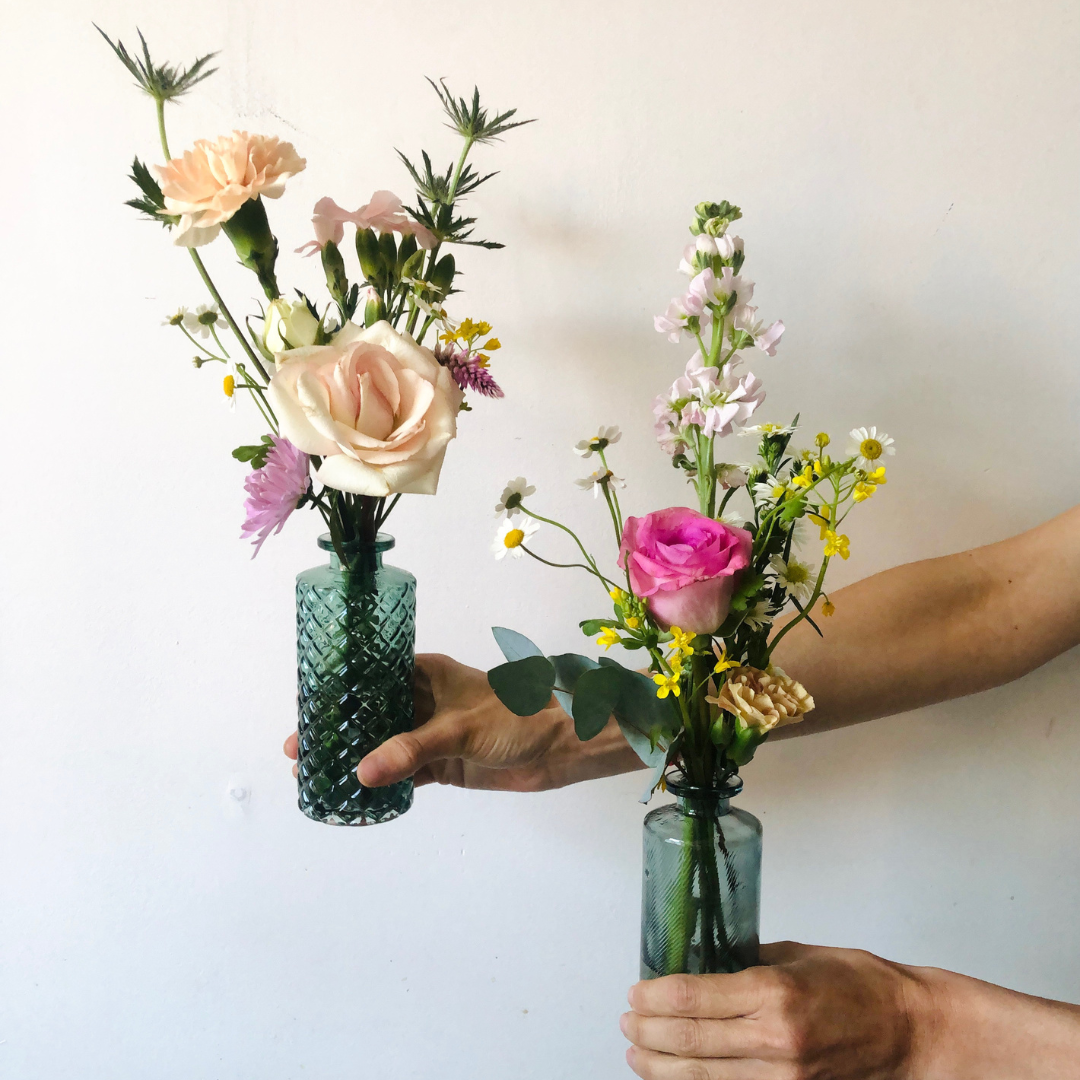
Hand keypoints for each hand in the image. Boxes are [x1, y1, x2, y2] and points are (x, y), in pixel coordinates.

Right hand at [283, 652, 641, 791]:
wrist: (563, 745)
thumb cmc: (517, 717)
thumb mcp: (459, 730)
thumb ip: (411, 750)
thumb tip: (361, 772)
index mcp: (427, 673)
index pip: (372, 675)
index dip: (338, 687)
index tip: (304, 703)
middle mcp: (425, 700)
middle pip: (372, 712)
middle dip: (338, 728)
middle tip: (297, 748)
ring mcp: (433, 733)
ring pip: (384, 744)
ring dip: (355, 756)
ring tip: (314, 772)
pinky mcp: (444, 764)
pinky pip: (404, 773)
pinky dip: (381, 782)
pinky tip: (353, 793)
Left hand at [621, 941, 934, 1078]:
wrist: (911, 1032)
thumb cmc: (863, 985)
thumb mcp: (799, 954)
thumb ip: (749, 960)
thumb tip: (706, 961)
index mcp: (773, 992)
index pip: (692, 997)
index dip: (653, 996)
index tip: (635, 991)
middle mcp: (774, 1039)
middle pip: (689, 1041)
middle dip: (648, 1032)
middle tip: (627, 1022)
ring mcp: (783, 1077)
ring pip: (702, 1077)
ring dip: (660, 1067)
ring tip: (637, 1053)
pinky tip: (675, 1077)